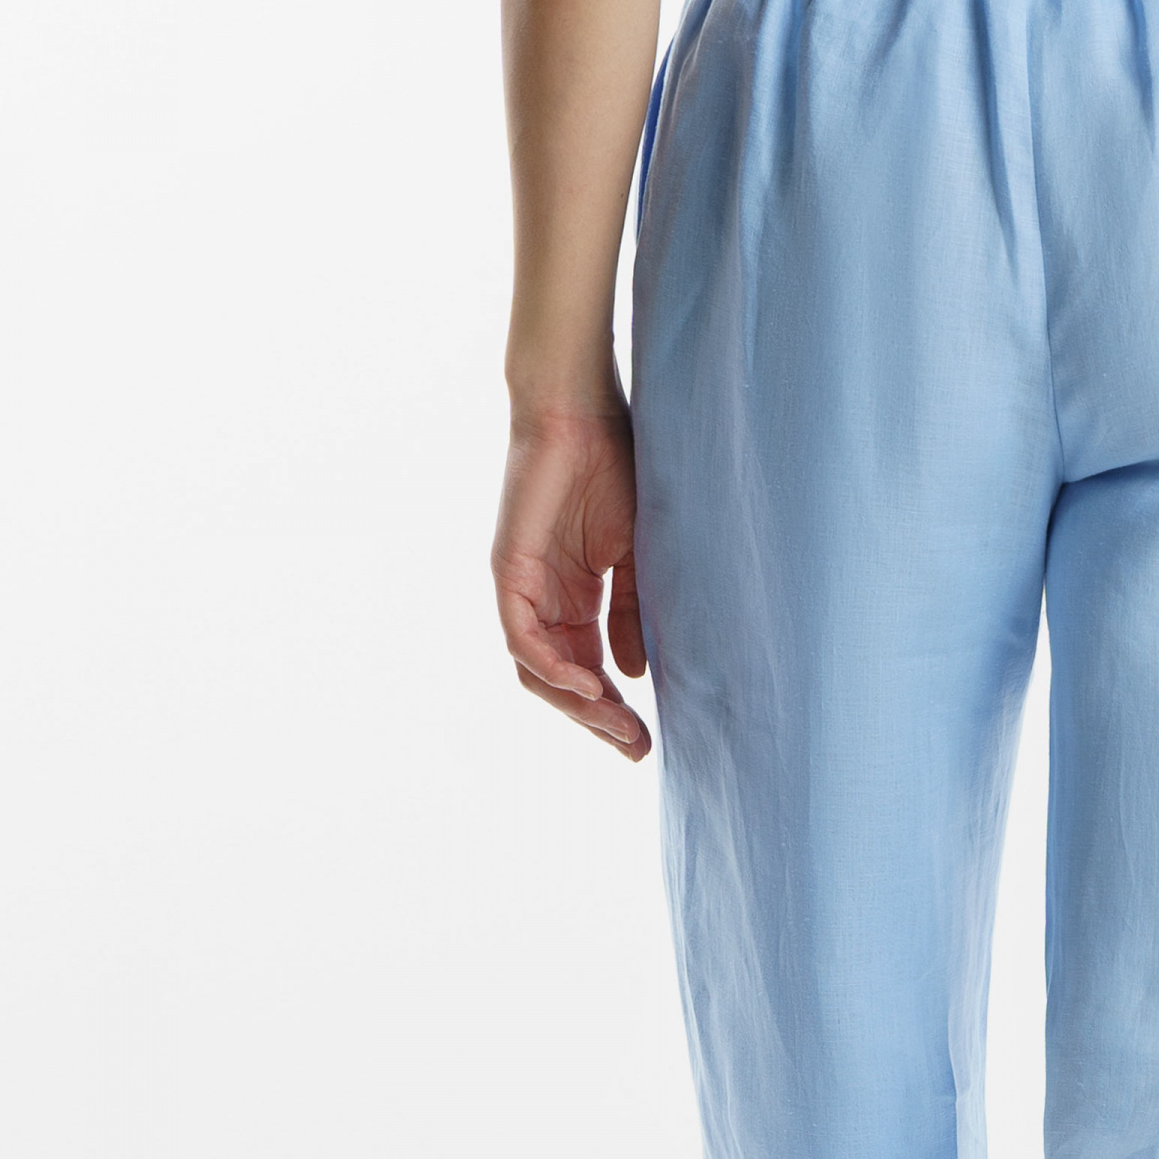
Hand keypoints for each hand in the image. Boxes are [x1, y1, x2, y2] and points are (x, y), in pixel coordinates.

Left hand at [492, 403, 651, 759]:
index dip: (615, 711)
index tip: (648, 741)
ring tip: (618, 725)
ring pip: (539, 672)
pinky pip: (522, 640)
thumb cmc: (615, 468)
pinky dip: (554, 670)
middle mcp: (544, 600)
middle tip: (637, 747)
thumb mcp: (636, 558)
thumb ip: (631, 615)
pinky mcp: (509, 573)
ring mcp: (524, 589)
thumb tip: (634, 675)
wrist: (581, 411)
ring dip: (577, 707)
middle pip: (562, 683)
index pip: (588, 671)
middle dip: (600, 721)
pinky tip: (591, 688)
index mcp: (574, 598)